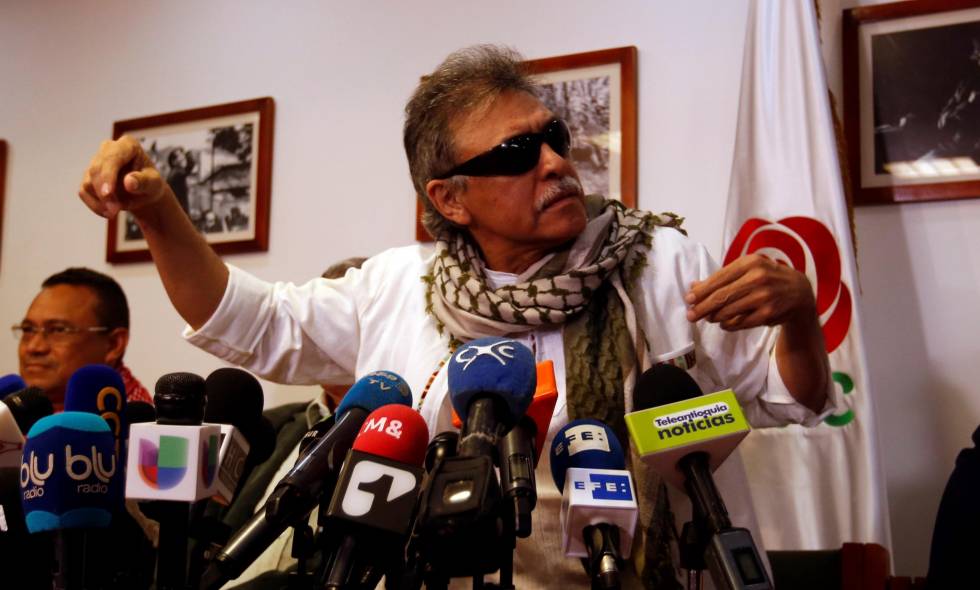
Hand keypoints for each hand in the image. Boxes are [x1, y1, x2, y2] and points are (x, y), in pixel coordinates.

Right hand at [79, 135, 171, 218]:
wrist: (144, 192)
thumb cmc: (151, 184)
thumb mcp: (154, 184)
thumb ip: (143, 182)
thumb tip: (129, 182)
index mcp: (127, 145)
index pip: (112, 158)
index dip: (107, 176)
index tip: (107, 194)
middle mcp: (108, 149)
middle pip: (96, 170)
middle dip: (104, 194)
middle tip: (114, 211)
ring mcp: (96, 162)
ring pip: (88, 183)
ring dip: (101, 201)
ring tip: (116, 212)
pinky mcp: (88, 176)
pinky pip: (84, 192)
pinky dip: (95, 205)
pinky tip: (107, 212)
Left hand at [684, 253, 816, 330]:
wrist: (799, 292)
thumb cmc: (767, 278)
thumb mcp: (748, 270)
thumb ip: (722, 278)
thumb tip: (693, 287)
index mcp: (750, 262)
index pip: (718, 279)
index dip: (701, 291)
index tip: (689, 300)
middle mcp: (758, 277)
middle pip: (721, 296)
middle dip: (702, 307)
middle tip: (691, 315)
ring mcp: (764, 296)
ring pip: (729, 311)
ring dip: (715, 317)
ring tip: (709, 318)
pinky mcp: (768, 313)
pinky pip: (740, 322)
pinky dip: (729, 325)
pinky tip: (724, 324)